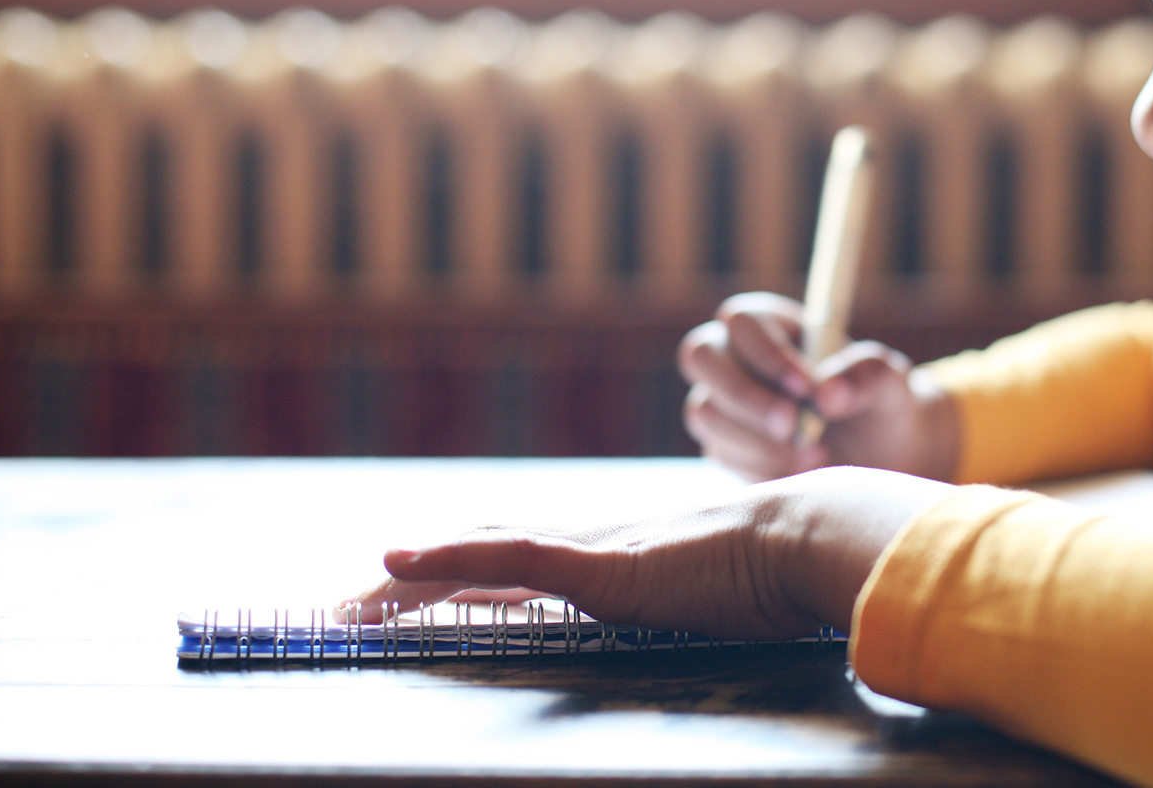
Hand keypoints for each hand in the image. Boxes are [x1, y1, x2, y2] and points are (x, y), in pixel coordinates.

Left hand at [336, 467, 955, 633]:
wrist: (810, 536)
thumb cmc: (779, 570)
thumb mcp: (718, 593)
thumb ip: (689, 601)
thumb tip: (690, 616)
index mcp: (612, 555)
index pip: (514, 565)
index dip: (457, 576)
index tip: (405, 599)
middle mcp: (588, 543)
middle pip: (478, 555)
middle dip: (408, 584)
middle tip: (342, 610)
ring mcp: (589, 550)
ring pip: (474, 556)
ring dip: (406, 580)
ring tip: (346, 604)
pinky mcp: (596, 566)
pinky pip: (505, 560)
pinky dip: (446, 559)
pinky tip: (399, 562)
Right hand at [678, 292, 960, 482]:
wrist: (880, 458)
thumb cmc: (881, 404)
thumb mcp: (889, 382)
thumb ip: (865, 376)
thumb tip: (827, 397)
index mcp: (773, 324)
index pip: (742, 321)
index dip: (767, 353)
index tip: (808, 388)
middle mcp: (737, 357)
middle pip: (700, 356)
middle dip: (744, 393)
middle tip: (791, 425)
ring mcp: (723, 403)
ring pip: (705, 412)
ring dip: (757, 438)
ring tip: (816, 455)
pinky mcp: (724, 446)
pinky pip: (720, 453)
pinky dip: (761, 465)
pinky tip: (803, 470)